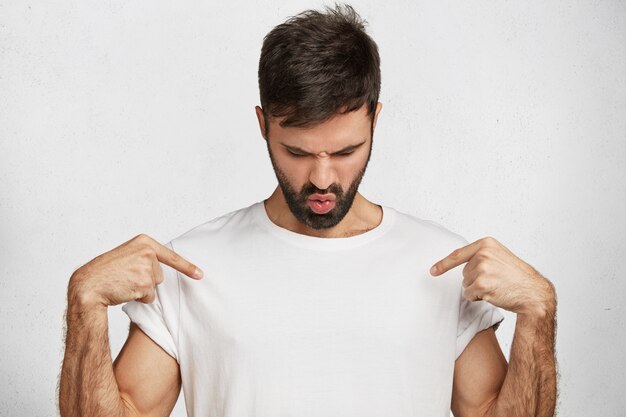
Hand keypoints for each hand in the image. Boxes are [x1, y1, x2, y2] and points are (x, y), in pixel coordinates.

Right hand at [68, 234, 202, 310]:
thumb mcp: (127, 255)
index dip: (187, 266)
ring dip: (142, 289)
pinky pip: (150, 297)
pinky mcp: (144, 283)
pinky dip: (139, 298)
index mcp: (144, 241)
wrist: (88, 284)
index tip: (200, 274)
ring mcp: (146, 267)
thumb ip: (144, 257)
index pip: (170, 255)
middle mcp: (147, 252)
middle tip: (125, 277)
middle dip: (145, 280)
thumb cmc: (105, 272)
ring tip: (123, 283)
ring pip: (154, 286)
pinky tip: (124, 290)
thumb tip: (161, 270)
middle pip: (159, 274)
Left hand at [429, 237, 555, 317]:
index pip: (458, 254)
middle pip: (463, 272)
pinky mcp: (481, 283)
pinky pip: (468, 294)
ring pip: (465, 284)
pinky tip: (494, 294)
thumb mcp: (500, 256)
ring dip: (477, 289)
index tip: (432, 270)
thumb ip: (482, 255)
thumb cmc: (517, 277)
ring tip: (496, 286)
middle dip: (475, 280)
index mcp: (486, 244)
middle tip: (496, 281)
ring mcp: (482, 268)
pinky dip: (477, 298)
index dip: (443, 264)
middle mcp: (483, 254)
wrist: (533, 292)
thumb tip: (461, 262)